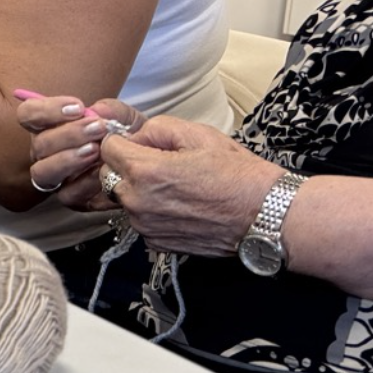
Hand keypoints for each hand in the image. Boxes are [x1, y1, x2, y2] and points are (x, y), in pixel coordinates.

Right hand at [19, 93, 145, 208]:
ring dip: (67, 159)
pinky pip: (66, 194)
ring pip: (42, 172)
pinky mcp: (71, 198)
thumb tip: (98, 110)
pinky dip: (85, 183)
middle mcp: (47, 152)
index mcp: (51, 127)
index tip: (78, 107)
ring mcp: (56, 177)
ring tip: (95, 151)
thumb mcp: (126, 118)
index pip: (28, 114)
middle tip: (98, 128)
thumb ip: (112, 111)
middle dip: (69, 134)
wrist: (144, 165)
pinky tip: (103, 172)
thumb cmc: (128, 138)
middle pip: (39, 144)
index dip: (46, 110)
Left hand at [96, 115, 284, 253]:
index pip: (106, 149)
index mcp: (145, 171)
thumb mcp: (199, 135)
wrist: (267, 214)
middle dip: (126, 166)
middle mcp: (138, 202)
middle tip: (159, 164)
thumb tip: (134, 136)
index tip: (139, 144)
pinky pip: (141, 220)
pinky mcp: (156, 243)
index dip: (122, 142)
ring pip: (124, 200)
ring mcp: (145, 226)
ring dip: (139, 191)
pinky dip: (152, 212)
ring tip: (177, 186)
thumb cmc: (238, 174)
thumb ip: (157, 129)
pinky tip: (181, 206)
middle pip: (108, 176)